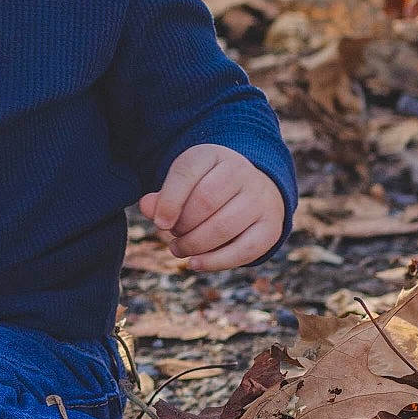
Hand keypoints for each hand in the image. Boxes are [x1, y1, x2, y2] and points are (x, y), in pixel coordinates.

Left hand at [140, 145, 284, 270]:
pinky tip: (195, 263)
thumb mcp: (183, 185)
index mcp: (213, 155)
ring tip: (178, 248)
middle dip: (182, 225)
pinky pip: (244, 250)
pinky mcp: (270, 226)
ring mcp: (259, 198)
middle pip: (205, 202)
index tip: (160, 223)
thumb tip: (147, 207)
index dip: (169, 201)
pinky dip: (215, 261)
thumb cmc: (205, 188)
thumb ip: (162, 197)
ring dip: (194, 245)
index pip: (186, 172)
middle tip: (172, 234)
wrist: (253, 190)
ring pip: (223, 227)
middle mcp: (241, 172)